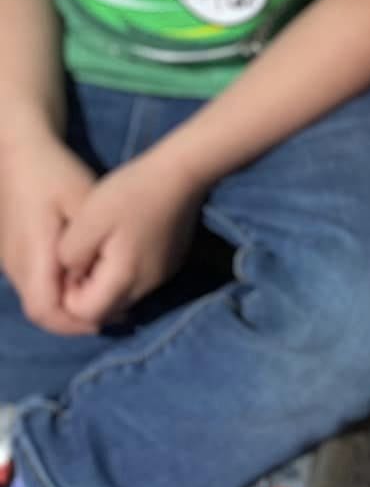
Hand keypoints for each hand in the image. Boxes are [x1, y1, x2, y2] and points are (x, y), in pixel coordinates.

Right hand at [0, 133, 98, 336]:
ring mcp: (10, 261)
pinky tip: (83, 280)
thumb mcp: (84, 201)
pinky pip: (34, 285)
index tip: (109, 317)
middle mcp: (15, 266)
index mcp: (32, 256)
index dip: (75, 322)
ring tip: (103, 298)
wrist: (20, 153)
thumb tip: (102, 276)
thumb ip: (90, 241)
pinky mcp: (12, 254)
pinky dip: (58, 292)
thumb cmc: (54, 174)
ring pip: (36, 300)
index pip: (45, 310)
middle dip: (74, 320)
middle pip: (40, 312)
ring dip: (66, 307)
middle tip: (113, 314)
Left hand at [55, 156, 201, 330]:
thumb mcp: (86, 221)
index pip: (85, 314)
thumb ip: (69, 257)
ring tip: (103, 249)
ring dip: (107, 285)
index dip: (69, 294)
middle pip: (106, 312)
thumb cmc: (130, 194)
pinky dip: (126, 274)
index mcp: (124, 279)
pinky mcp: (172, 264)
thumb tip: (70, 274)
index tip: (72, 263)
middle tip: (83, 258)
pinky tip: (125, 243)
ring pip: (124, 298)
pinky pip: (140, 282)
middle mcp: (147, 287)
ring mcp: (163, 277)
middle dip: (87, 294)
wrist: (182, 172)